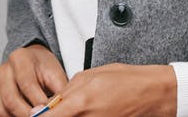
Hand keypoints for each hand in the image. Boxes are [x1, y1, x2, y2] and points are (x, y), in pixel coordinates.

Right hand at [0, 43, 68, 116]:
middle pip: (11, 99)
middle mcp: (4, 70)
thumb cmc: (43, 67)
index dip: (38, 101)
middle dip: (27, 113)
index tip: (48, 109)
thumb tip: (60, 107)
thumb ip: (59, 90)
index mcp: (20, 58)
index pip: (27, 84)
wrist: (33, 62)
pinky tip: (23, 116)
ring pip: (1, 109)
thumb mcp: (56, 73)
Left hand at [49, 63, 176, 116]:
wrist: (153, 94)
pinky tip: (86, 112)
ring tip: (79, 107)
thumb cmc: (128, 81)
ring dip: (68, 116)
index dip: (38, 116)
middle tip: (55, 110)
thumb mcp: (92, 75)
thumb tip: (46, 105)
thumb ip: (65, 91)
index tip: (35, 114)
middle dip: (53, 115)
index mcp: (80, 102)